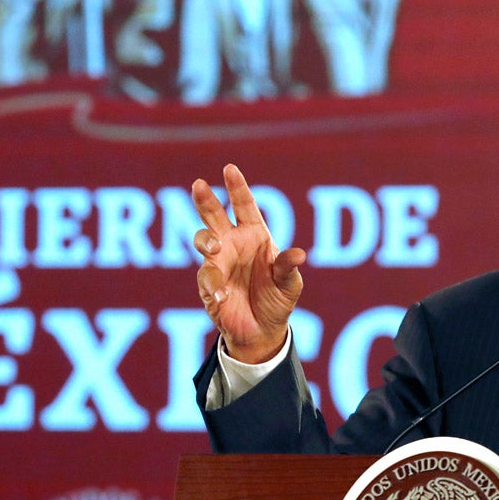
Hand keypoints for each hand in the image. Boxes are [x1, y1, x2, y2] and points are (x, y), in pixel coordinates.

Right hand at [191, 164, 305, 362]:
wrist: (263, 330)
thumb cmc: (277, 299)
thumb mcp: (289, 284)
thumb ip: (288, 267)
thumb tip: (299, 254)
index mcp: (255, 235)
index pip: (244, 206)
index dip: (237, 187)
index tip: (229, 168)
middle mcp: (233, 244)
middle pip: (214, 216)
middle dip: (206, 200)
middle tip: (199, 185)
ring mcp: (218, 263)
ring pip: (203, 240)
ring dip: (206, 240)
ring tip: (214, 247)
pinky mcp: (209, 285)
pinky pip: (207, 279)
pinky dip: (214, 286)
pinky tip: (224, 296)